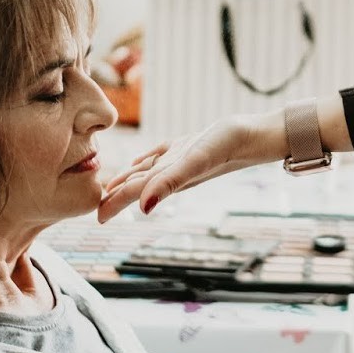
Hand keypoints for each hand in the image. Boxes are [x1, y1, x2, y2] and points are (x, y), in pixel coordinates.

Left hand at [97, 113, 277, 222]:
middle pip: (137, 185)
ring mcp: (181, 160)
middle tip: (98, 206)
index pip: (133, 193)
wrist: (256, 134)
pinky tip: (143, 161)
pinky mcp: (190, 146)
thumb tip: (143, 208)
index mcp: (168, 178)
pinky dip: (147, 159)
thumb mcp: (194, 162)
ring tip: (114, 186)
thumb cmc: (226, 147)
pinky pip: (162, 155)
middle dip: (117, 196)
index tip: (97, 218)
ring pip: (148, 172)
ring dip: (130, 180)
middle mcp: (172, 172)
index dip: (114, 204)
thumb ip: (168, 183)